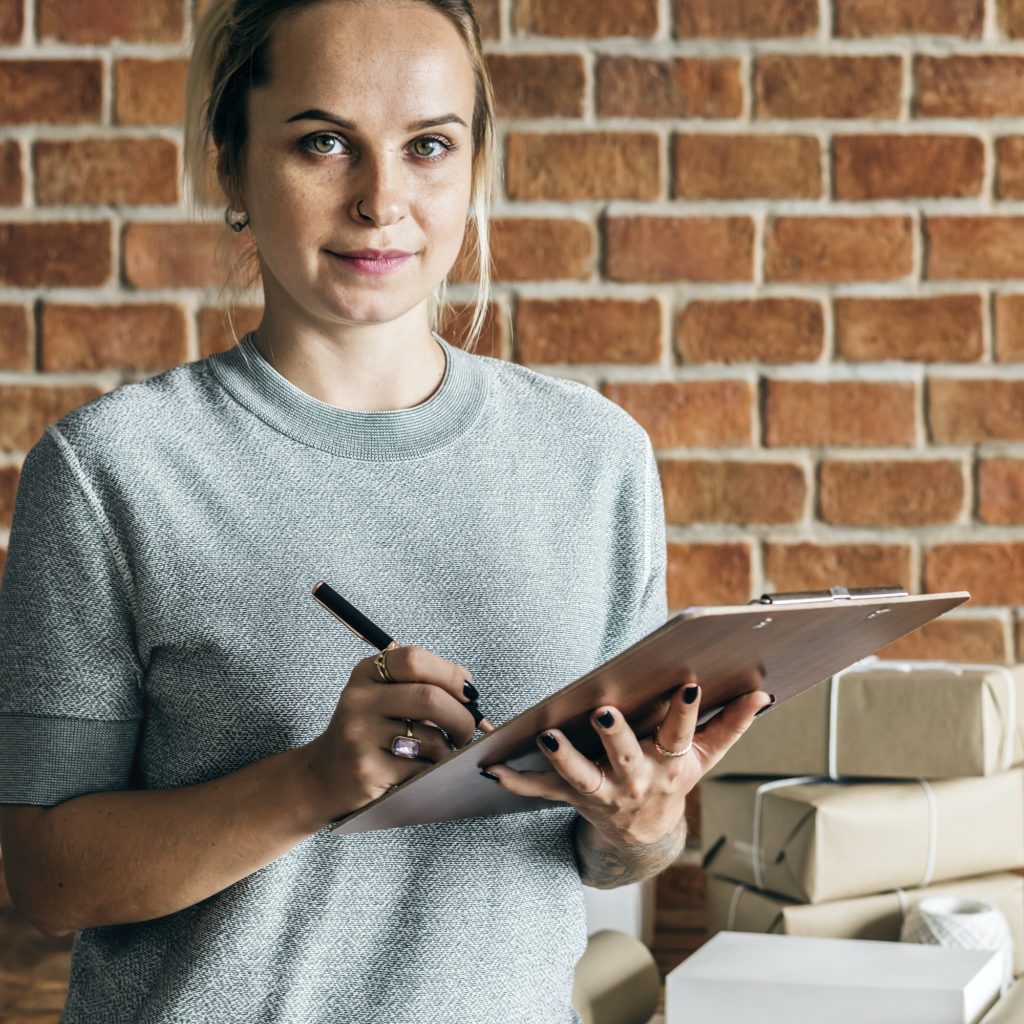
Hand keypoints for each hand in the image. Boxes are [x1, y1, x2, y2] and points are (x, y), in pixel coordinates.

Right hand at [306, 643, 485, 823]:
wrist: (322, 777)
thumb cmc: (367, 733)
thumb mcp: (382, 696)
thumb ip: (421, 684)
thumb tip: (470, 693)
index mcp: (367, 673)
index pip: (414, 659)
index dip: (450, 674)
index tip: (468, 694)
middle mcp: (359, 699)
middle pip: (429, 698)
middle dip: (461, 717)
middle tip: (466, 731)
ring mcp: (360, 735)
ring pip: (431, 739)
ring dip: (448, 750)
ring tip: (440, 754)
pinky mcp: (367, 770)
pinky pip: (421, 768)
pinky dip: (433, 771)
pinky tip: (422, 771)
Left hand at [481, 676, 771, 848]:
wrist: (644, 834)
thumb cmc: (673, 778)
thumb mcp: (704, 758)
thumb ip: (730, 726)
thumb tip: (762, 694)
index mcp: (670, 764)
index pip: (680, 735)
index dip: (685, 713)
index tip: (687, 685)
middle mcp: (636, 780)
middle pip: (626, 756)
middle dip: (616, 736)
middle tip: (605, 712)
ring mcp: (603, 792)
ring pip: (581, 777)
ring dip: (563, 757)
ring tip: (546, 736)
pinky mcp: (574, 798)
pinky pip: (542, 791)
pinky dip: (517, 781)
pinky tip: (492, 770)